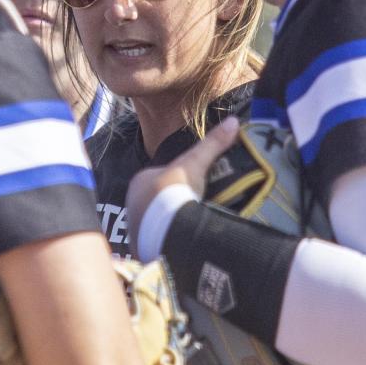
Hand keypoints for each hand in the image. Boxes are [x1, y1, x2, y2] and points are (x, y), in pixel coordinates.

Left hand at [125, 117, 239, 242]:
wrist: (166, 230)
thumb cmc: (175, 191)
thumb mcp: (196, 163)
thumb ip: (212, 144)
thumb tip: (234, 121)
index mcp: (140, 181)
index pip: (162, 176)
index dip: (181, 179)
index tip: (197, 185)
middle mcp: (131, 202)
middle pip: (159, 199)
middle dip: (175, 202)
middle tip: (197, 206)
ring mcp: (134, 224)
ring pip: (157, 219)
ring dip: (172, 221)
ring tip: (193, 224)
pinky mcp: (141, 244)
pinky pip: (156, 238)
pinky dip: (168, 238)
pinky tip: (183, 240)